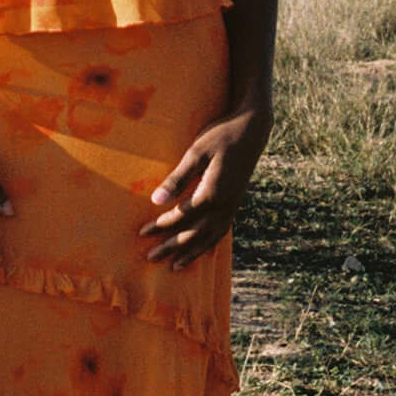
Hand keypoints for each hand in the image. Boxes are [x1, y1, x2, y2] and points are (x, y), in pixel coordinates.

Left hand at [140, 106, 270, 269]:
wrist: (252, 129)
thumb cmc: (220, 136)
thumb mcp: (196, 152)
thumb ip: (177, 178)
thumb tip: (156, 199)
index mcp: (212, 193)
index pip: (182, 216)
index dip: (161, 226)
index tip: (143, 232)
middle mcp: (225, 205)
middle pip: (195, 233)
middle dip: (172, 246)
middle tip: (151, 258)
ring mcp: (232, 206)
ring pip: (210, 237)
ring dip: (192, 252)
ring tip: (175, 266)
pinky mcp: (235, 203)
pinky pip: (222, 231)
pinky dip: (209, 244)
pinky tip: (201, 249)